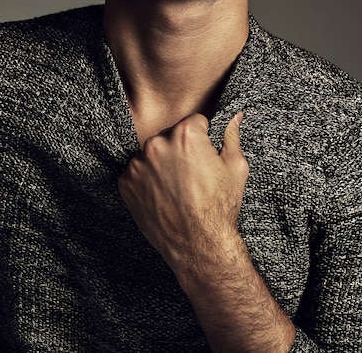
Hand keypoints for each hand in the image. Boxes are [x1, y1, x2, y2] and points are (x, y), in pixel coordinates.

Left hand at [118, 112, 247, 270]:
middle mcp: (158, 144)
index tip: (205, 155)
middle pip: (170, 136)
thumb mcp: (235, 167)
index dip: (203, 138)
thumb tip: (235, 116)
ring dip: (162, 164)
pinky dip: (147, 181)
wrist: (200, 246)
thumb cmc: (220, 207)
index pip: (194, 121)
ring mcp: (138, 164)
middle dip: (180, 150)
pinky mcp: (126, 183)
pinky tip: (163, 196)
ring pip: (152, 154)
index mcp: (185, 135)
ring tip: (177, 188)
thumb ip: (231, 136)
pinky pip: (137, 173)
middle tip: (192, 175)